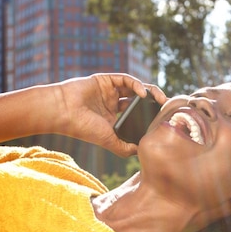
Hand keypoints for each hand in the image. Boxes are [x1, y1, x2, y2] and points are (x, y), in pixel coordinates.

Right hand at [52, 73, 166, 156]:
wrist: (64, 113)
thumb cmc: (84, 128)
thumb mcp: (109, 141)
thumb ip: (124, 147)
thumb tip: (142, 152)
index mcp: (113, 118)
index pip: (136, 115)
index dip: (149, 116)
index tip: (162, 119)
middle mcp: (112, 104)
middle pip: (138, 100)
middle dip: (153, 102)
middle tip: (166, 107)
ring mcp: (109, 91)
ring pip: (135, 88)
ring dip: (149, 91)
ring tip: (160, 98)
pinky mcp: (105, 80)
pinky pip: (125, 79)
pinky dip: (136, 84)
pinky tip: (142, 92)